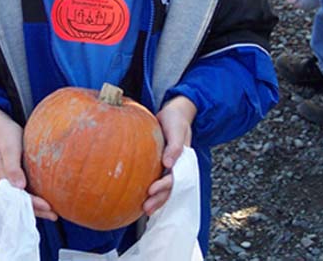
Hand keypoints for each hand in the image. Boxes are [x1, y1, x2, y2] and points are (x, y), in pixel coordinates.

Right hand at [0, 108, 57, 220]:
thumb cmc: (5, 136)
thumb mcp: (9, 150)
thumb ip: (13, 168)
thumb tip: (20, 186)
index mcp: (4, 179)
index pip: (20, 197)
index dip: (33, 204)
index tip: (48, 207)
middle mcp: (8, 182)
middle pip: (22, 202)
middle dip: (37, 211)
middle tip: (55, 216)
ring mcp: (12, 179)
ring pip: (25, 198)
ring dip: (37, 207)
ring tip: (53, 213)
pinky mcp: (18, 174)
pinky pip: (27, 190)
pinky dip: (36, 197)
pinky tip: (46, 199)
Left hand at [143, 96, 196, 215]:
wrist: (174, 112)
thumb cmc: (176, 120)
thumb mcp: (177, 130)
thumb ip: (175, 146)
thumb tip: (168, 164)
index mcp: (183, 161)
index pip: (175, 178)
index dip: (164, 186)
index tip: (151, 190)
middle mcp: (176, 166)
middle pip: (170, 188)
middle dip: (159, 199)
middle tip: (146, 208)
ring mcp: (168, 166)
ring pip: (163, 187)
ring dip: (156, 199)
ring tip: (144, 209)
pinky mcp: (159, 163)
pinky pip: (155, 178)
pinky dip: (150, 188)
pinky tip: (139, 196)